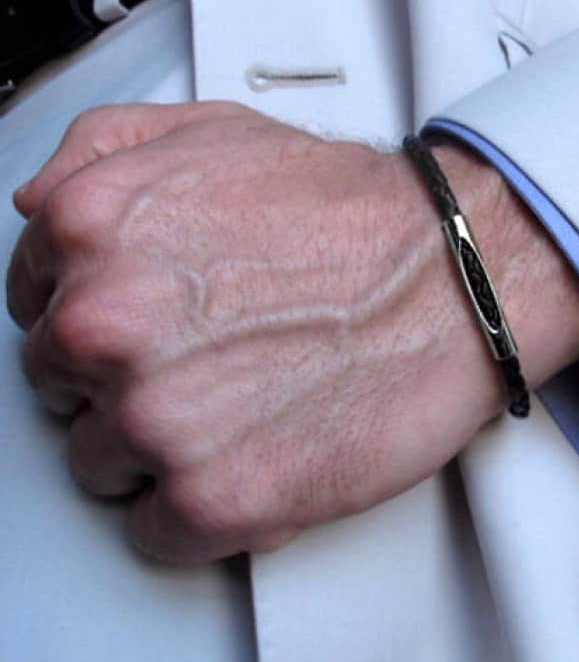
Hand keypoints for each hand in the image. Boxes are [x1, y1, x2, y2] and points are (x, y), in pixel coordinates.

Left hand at [7, 101, 578, 562]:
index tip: (150, 329)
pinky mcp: (210, 497)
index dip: (99, 324)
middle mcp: (104, 322)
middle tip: (211, 361)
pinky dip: (196, 506)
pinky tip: (252, 451)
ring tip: (241, 405)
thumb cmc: (352, 215)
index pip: (33, 309)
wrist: (454, 279)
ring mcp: (153, 414)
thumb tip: (37, 207)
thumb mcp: (217, 131)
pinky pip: (152, 531)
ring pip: (100, 464)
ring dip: (160, 446)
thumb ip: (101, 150)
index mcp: (92, 230)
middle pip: (61, 389)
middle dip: (125, 381)